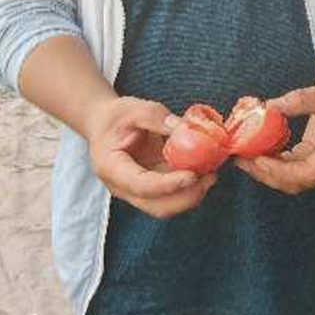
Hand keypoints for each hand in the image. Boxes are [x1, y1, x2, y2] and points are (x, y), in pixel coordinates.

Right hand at [86, 96, 216, 217]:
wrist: (103, 123)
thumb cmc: (115, 116)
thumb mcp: (134, 108)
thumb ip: (157, 117)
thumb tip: (185, 129)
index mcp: (111, 167)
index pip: (141, 185)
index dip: (168, 184)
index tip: (192, 175)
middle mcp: (122, 187)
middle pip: (156, 206)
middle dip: (186, 196)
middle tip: (210, 177)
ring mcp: (137, 191)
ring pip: (167, 206)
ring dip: (191, 195)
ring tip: (211, 174)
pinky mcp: (151, 188)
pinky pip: (172, 196)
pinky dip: (190, 188)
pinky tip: (204, 172)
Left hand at [235, 80, 314, 194]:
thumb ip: (300, 100)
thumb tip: (268, 107)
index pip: (308, 172)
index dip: (281, 170)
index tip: (257, 158)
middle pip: (297, 182)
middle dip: (267, 174)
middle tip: (241, 159)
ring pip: (293, 178)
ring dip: (268, 171)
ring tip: (244, 157)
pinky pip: (293, 167)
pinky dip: (275, 162)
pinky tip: (258, 150)